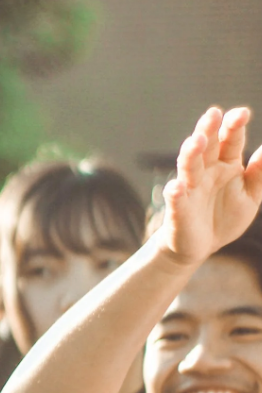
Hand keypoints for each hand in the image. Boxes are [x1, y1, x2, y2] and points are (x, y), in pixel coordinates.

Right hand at [159, 107, 261, 265]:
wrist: (200, 246)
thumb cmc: (224, 217)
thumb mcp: (251, 196)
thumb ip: (259, 173)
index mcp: (225, 165)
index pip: (230, 140)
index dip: (234, 126)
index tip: (242, 113)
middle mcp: (205, 172)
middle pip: (206, 146)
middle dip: (208, 130)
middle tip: (213, 113)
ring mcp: (190, 189)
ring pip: (188, 167)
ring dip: (190, 154)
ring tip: (196, 141)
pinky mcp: (178, 209)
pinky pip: (175, 199)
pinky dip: (174, 193)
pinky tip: (176, 188)